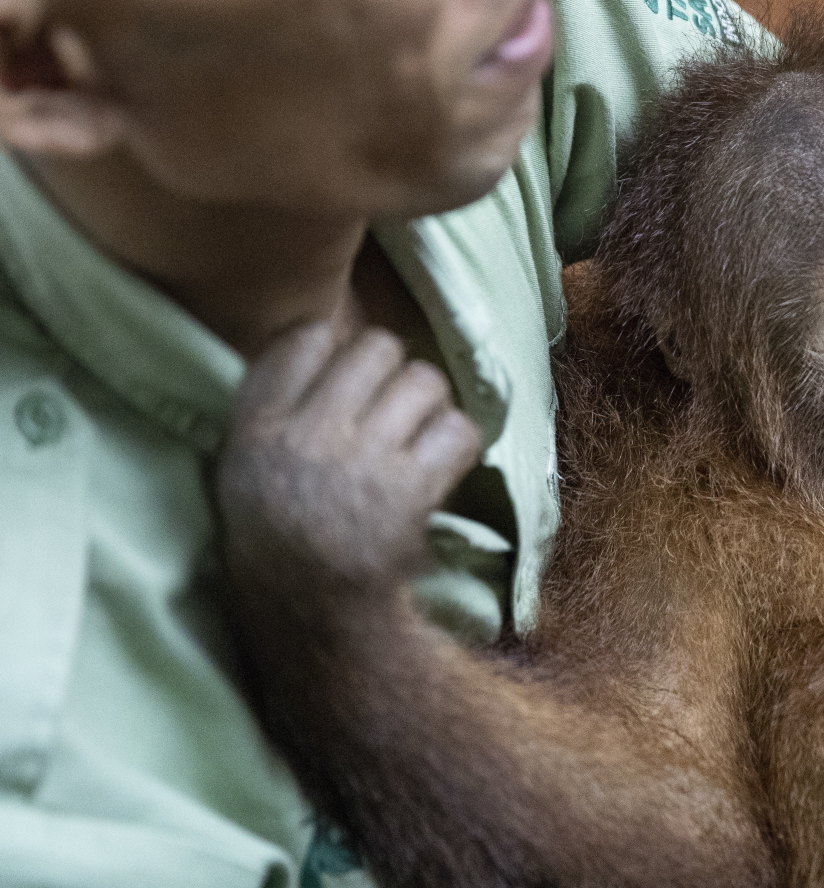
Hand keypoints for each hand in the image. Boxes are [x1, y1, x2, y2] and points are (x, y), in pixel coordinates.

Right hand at [216, 323, 481, 596]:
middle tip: (391, 406)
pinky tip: (440, 463)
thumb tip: (332, 333)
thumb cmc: (280, 530)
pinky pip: (457, 430)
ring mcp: (361, 463)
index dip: (334, 346)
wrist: (313, 611)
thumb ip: (275, 400)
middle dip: (393, 370)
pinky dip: (459, 442)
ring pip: (425, 380)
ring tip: (418, 433)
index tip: (343, 380)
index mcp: (257, 427)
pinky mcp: (409, 492)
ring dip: (431, 403)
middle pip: (376, 347)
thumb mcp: (245, 461)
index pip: (304, 337)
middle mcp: (307, 437)